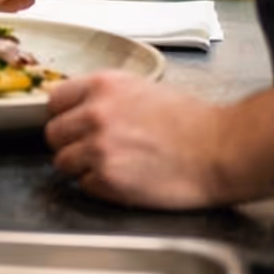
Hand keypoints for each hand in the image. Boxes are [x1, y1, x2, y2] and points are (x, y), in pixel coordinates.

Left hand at [45, 74, 226, 208]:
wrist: (220, 149)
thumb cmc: (191, 121)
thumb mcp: (141, 88)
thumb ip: (105, 97)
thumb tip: (80, 109)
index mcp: (102, 86)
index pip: (54, 101)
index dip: (64, 116)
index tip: (72, 126)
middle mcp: (95, 113)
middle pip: (53, 134)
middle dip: (69, 144)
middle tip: (92, 151)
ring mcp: (99, 147)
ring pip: (63, 162)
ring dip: (82, 168)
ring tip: (112, 167)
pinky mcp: (108, 179)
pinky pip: (85, 186)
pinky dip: (100, 187)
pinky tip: (125, 181)